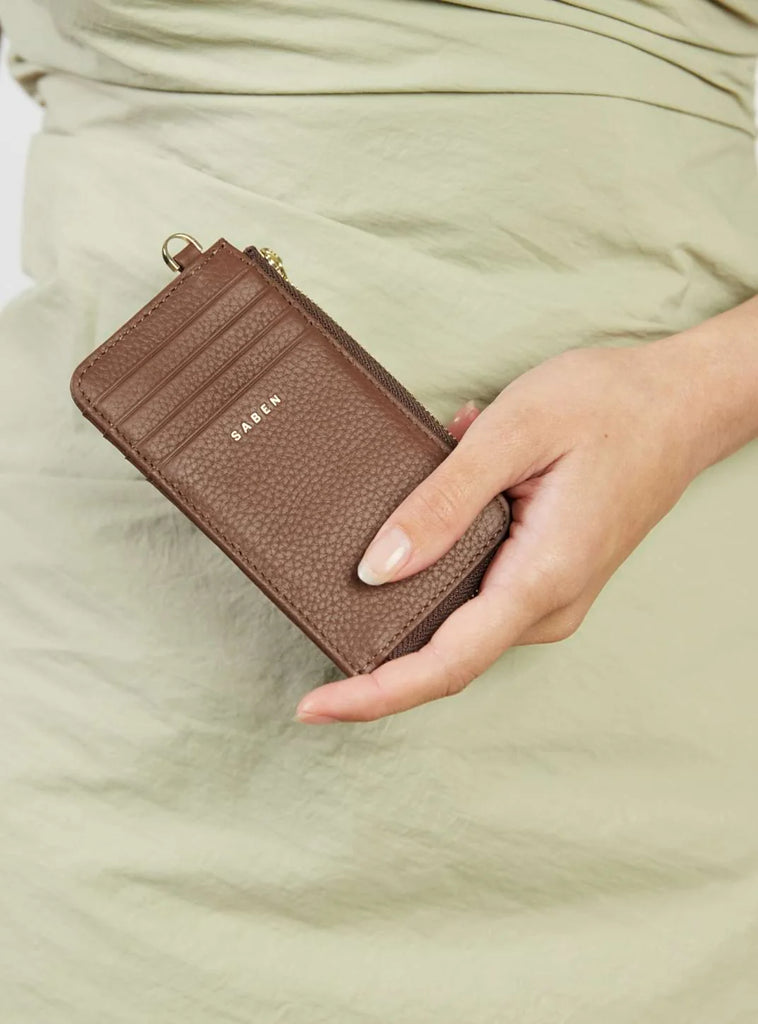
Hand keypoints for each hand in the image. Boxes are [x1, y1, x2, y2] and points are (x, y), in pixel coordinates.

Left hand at [294, 318, 752, 724]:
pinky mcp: (547, 576)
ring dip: (410, 595)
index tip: (314, 707)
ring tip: (384, 526)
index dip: (375, 694)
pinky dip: (441, 563)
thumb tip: (379, 567)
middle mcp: (549, 604)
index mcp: (543, 578)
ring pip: (459, 624)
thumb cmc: (609, 406)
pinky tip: (435, 505)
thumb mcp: (514, 434)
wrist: (681, 402)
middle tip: (313, 617)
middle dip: (377, 655)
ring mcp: (551, 595)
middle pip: (446, 655)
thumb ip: (443, 503)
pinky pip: (478, 592)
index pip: (446, 663)